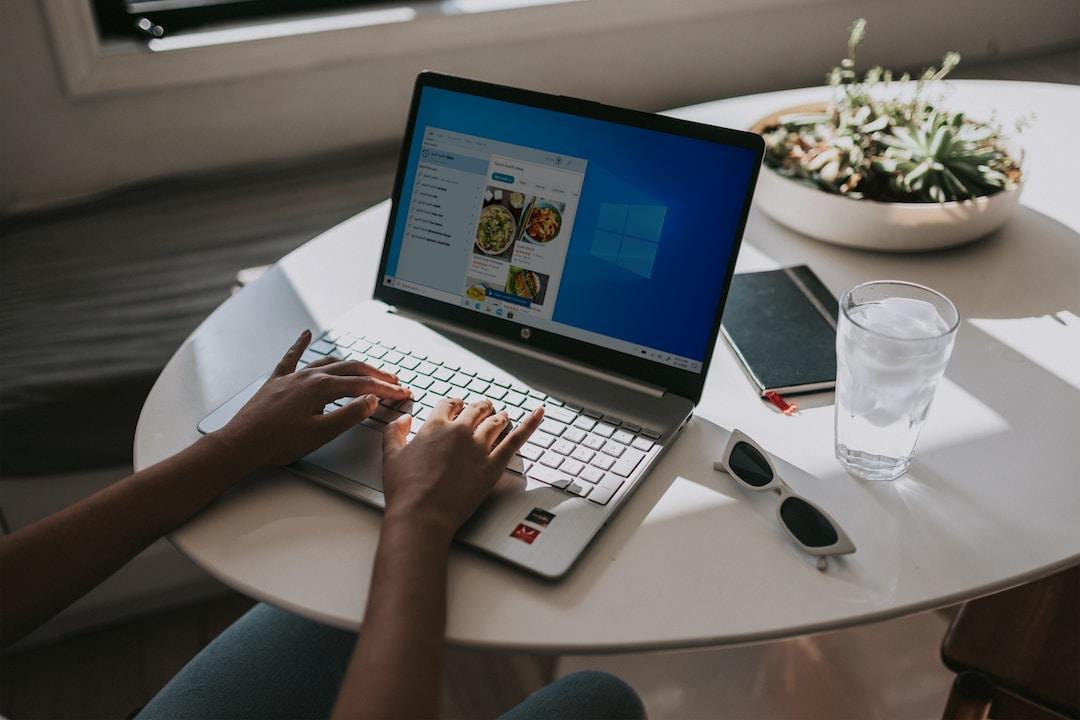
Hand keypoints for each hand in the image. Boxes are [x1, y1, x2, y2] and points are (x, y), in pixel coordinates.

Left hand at [214, 330, 411, 469]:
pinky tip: (306, 333)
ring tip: (367, 368)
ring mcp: (292, 376)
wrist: (241, 443)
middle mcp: (308, 376)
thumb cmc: (277, 442)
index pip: (364, 386)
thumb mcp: (321, 434)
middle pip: (351, 369)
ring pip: (328, 362)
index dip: (387, 390)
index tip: (403, 394)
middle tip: (394, 381)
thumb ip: (349, 415)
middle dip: (376, 374)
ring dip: (351, 364)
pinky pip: (292, 357)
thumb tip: (372, 400)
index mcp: (321, 388)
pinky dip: (301, 344)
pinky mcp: (277, 381)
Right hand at [381, 397, 542, 540]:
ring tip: (502, 416)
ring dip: (499, 416)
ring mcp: (479, 447)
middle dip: (480, 408)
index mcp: (434, 426)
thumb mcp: (390, 456)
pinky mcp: (493, 465)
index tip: (456, 407)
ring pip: (496, 421)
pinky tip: (539, 414)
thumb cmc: (406, 490)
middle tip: (483, 409)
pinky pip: (516, 440)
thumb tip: (402, 420)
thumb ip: (394, 433)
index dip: (454, 405)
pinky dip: (530, 424)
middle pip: (476, 409)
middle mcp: (459, 431)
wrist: (422, 514)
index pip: (449, 405)